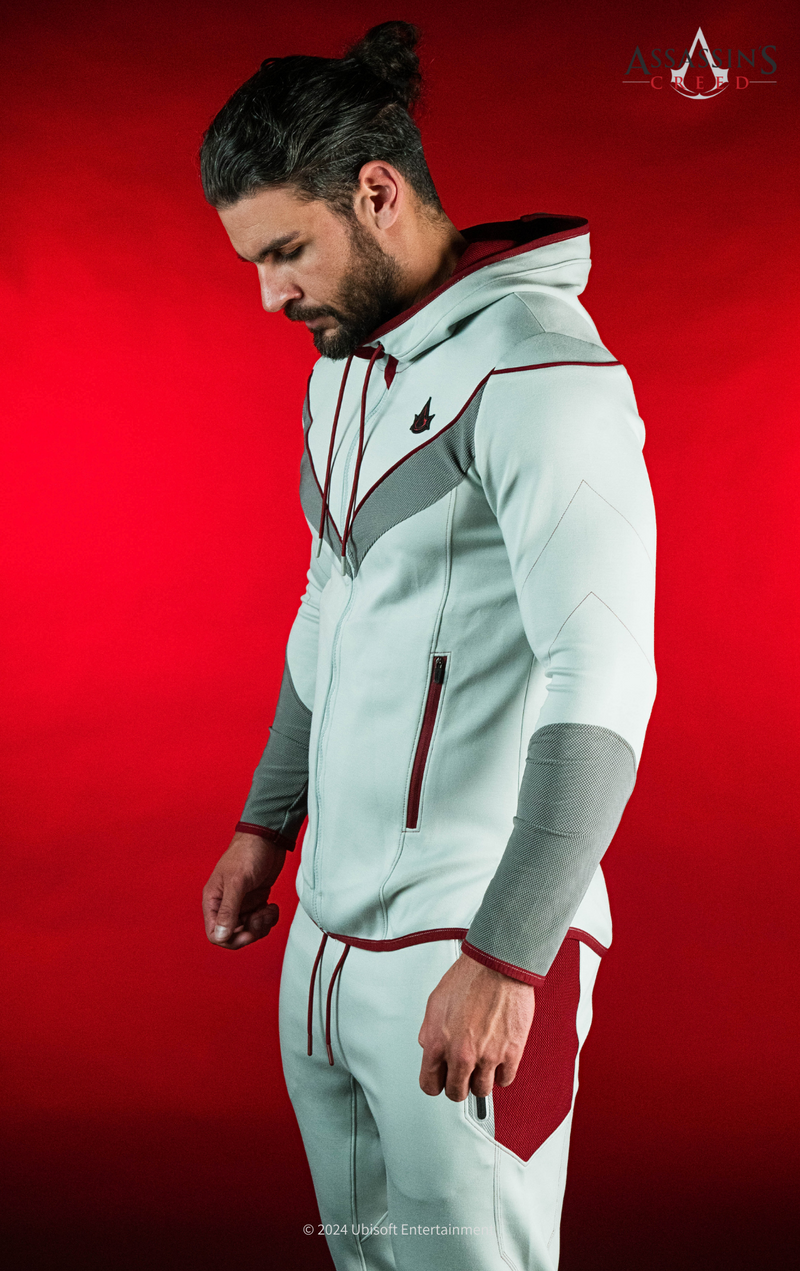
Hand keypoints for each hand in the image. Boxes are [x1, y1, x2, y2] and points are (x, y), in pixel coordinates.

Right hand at [202, 831, 285, 949]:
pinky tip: (272, 906)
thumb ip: (229, 910)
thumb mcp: (237, 882)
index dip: (232, 939)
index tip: (248, 931)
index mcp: (213, 901)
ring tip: (269, 909)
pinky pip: (261, 920)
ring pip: (249, 930)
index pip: (215, 934)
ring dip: (262, 925)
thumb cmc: (248, 853)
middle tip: (261, 917)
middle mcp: (225, 905)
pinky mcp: (256, 900)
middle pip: (234, 935)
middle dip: (251, 932)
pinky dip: (269, 918)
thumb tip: (220, 936)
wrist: (268, 838)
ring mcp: (242, 903)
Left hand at [418, 954, 534, 1099]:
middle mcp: (461, 1054)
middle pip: (456, 1093)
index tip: (443, 1080)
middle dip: (459, 1085)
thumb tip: (429, 1048)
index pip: (430, 1084)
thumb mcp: (435, 1003)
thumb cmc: (469, 978)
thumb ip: (430, 1031)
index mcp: (438, 1043)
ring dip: (481, 1079)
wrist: (497, 966)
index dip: (437, 1083)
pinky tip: (499, 1059)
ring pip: (482, 1090)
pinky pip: (505, 1080)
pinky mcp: (511, 1053)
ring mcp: (487, 1056)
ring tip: (483, 1063)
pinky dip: (502, 1073)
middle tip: (464, 1074)